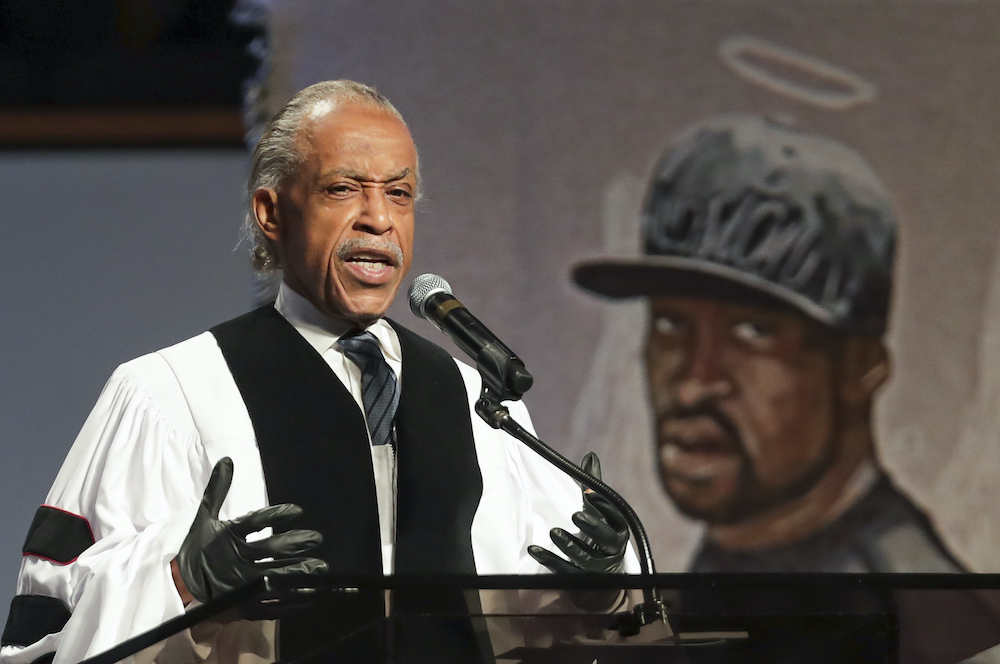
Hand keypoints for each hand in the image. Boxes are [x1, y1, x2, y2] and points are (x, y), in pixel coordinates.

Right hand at [175, 457, 328, 604]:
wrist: (179, 583)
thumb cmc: (198, 546)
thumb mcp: (204, 517)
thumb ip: (217, 490)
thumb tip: (227, 460)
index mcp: (226, 537)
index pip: (254, 522)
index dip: (276, 515)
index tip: (298, 511)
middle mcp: (235, 559)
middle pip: (269, 551)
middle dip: (295, 545)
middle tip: (316, 539)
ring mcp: (240, 584)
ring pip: (274, 577)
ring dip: (298, 572)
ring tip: (319, 568)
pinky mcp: (243, 604)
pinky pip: (271, 604)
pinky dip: (291, 600)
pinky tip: (310, 594)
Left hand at [527, 452, 628, 573]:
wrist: (605, 578)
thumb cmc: (600, 537)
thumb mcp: (599, 512)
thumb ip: (594, 486)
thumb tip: (590, 455)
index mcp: (618, 531)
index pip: (615, 517)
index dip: (603, 505)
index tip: (589, 493)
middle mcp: (612, 550)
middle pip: (605, 539)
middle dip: (592, 527)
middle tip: (576, 515)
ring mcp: (597, 569)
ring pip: (585, 558)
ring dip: (570, 545)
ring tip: (554, 532)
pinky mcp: (581, 581)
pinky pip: (565, 571)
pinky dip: (550, 560)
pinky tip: (535, 549)